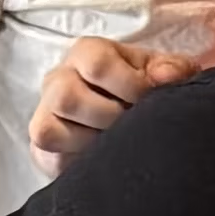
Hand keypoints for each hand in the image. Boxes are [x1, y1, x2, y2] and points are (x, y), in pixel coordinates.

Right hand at [31, 39, 204, 165]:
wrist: (127, 118)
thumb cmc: (142, 88)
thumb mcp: (161, 73)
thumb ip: (171, 69)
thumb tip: (169, 76)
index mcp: (87, 53)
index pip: (97, 65)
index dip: (130, 87)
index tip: (150, 100)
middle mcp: (59, 79)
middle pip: (68, 97)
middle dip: (111, 118)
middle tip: (135, 126)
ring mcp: (46, 113)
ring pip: (50, 131)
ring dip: (93, 143)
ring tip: (121, 143)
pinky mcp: (43, 146)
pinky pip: (51, 158)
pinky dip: (79, 162)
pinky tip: (105, 158)